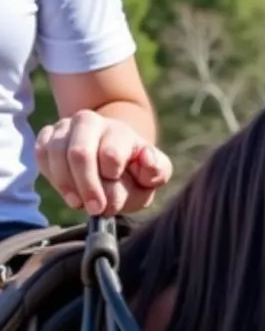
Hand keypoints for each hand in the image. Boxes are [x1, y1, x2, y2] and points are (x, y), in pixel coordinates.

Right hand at [35, 109, 172, 215]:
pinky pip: (41, 155)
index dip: (111, 180)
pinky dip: (52, 177)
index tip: (114, 198)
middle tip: (96, 208)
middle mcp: (90, 122)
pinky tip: (68, 191)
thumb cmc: (136, 170)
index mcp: (119, 131)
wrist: (116, 158)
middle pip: (79, 154)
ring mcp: (66, 127)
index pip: (111, 153)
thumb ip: (156, 169)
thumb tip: (146, 158)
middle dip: (87, 186)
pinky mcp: (48, 136)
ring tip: (79, 203)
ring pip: (55, 154)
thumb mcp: (154, 174)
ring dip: (67, 185)